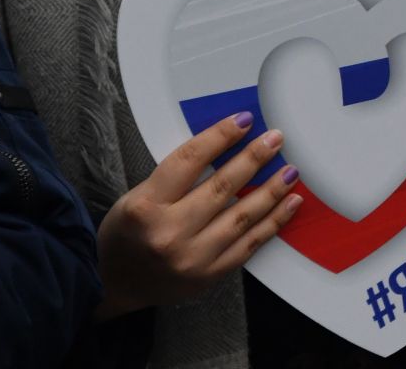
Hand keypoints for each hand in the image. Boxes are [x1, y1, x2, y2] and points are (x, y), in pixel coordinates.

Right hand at [94, 113, 301, 319]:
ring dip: (272, 189)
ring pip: (242, 215)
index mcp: (145, 207)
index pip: (188, 161)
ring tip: (291, 169)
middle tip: (276, 138)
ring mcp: (192, 258)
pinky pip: (250, 243)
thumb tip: (226, 144)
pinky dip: (274, 221)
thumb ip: (176, 176)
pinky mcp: (210, 275)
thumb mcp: (136, 197)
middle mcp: (169, 233)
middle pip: (221, 186)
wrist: (113, 286)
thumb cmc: (126, 234)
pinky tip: (291, 202)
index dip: (219, 136)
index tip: (244, 120)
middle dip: (254, 158)